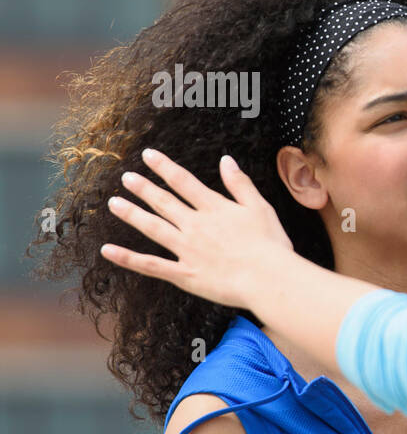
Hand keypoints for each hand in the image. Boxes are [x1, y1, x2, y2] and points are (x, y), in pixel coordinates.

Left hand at [100, 149, 293, 309]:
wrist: (269, 278)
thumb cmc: (271, 245)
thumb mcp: (260, 207)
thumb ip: (240, 184)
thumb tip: (226, 160)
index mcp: (215, 208)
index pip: (184, 181)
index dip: (164, 167)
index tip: (148, 155)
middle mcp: (196, 225)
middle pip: (164, 202)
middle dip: (143, 188)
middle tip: (126, 178)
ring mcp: (187, 250)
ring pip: (153, 228)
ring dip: (131, 214)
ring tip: (114, 203)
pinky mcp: (184, 274)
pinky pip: (150, 265)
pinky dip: (127, 258)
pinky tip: (107, 250)